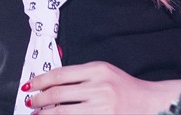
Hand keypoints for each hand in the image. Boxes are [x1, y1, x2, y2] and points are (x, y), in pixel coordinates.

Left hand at [24, 61, 168, 113]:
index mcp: (98, 70)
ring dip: (45, 114)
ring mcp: (102, 108)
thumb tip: (50, 82)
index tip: (30, 86)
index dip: (40, 80)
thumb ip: (80, 75)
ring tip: (37, 114)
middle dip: (39, 99)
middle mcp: (99, 88)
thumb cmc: (125, 88)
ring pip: (62, 112)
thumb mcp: (103, 72)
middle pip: (58, 94)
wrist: (150, 104)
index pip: (60, 74)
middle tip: (30, 102)